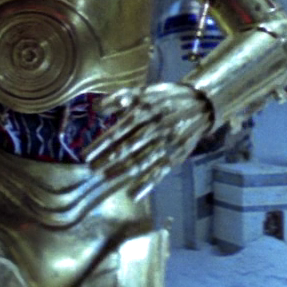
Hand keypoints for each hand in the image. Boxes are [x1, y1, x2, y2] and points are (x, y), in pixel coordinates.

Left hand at [86, 83, 212, 200]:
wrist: (201, 105)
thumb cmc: (166, 98)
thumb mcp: (144, 91)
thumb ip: (120, 98)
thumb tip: (96, 108)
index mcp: (145, 112)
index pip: (119, 130)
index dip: (101, 143)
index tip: (85, 154)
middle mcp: (155, 129)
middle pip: (128, 148)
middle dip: (108, 160)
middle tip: (91, 170)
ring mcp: (167, 144)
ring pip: (142, 161)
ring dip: (122, 172)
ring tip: (106, 179)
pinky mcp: (177, 156)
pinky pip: (161, 172)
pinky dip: (147, 184)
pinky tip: (134, 194)